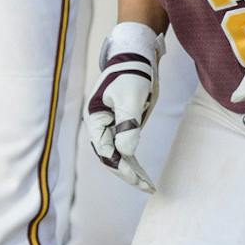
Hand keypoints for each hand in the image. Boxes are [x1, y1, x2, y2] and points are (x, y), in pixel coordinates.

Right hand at [85, 21, 162, 191]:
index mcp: (95, 118)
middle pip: (109, 156)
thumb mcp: (130, 98)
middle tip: (146, 187)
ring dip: (131, 170)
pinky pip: (125, 148)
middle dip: (127, 173)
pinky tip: (143, 173)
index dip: (121, 166)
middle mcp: (100, 125)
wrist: (138, 58)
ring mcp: (111, 126)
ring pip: (117, 155)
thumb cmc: (132, 74)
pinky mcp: (123, 125)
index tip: (137, 178)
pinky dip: (134, 162)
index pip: (105, 150)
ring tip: (148, 186)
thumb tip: (126, 152)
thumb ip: (128, 124)